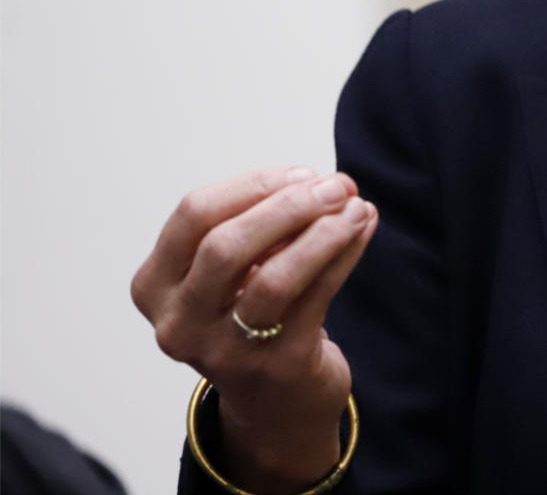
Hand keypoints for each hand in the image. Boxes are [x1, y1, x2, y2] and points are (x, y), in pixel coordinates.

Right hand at [131, 166, 377, 493]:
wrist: (274, 402)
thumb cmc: (251, 316)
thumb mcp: (231, 273)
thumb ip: (256, 228)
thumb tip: (317, 184)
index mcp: (154, 286)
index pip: (194, 215)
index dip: (252, 186)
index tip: (302, 172)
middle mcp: (178, 323)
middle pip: (226, 245)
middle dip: (289, 205)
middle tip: (337, 185)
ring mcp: (223, 351)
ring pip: (273, 277)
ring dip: (323, 232)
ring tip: (357, 206)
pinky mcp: (275, 367)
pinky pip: (316, 297)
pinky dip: (345, 254)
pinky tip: (364, 227)